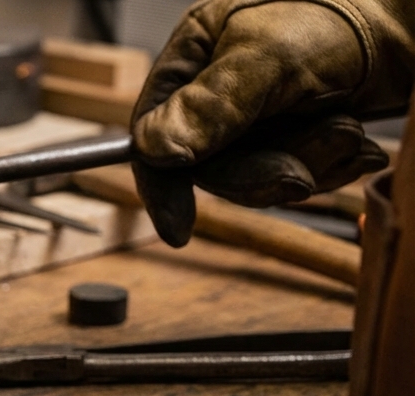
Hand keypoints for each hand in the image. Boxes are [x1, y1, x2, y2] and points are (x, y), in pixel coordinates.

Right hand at [131, 0, 411, 245]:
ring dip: (307, 165)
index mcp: (193, 57)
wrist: (410, 24)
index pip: (153, 133)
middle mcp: (216, 90)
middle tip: (303, 171)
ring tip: (348, 132)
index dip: (164, 183)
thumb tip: (155, 150)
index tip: (179, 228)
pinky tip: (356, 143)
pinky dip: (329, 168)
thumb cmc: (340, 18)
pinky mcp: (295, 134)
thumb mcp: (268, 58)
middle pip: (209, 168)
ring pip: (255, 177)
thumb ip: (209, 105)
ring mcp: (257, 116)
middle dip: (262, 172)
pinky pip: (293, 177)